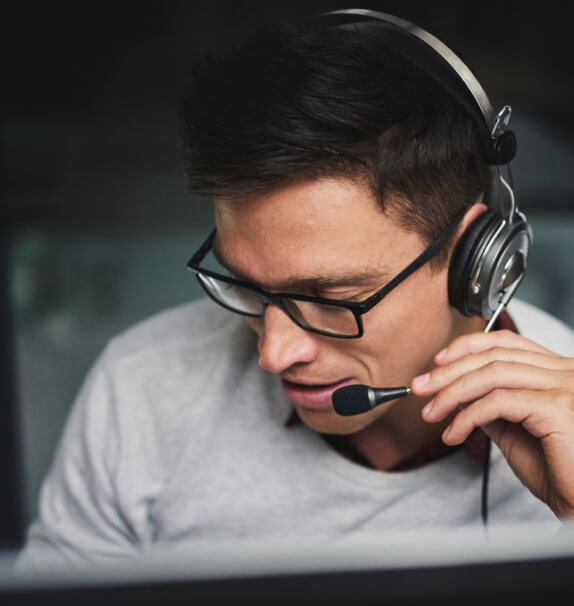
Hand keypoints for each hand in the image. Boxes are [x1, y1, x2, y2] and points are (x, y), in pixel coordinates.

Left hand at [411, 329, 573, 518]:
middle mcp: (564, 371)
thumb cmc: (557, 472)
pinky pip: (498, 402)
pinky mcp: (557, 407)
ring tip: (432, 413)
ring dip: (452, 393)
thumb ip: (490, 405)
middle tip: (421, 388)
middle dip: (449, 372)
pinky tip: (454, 433)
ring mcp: (564, 386)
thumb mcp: (513, 430)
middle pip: (494, 356)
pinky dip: (468, 416)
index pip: (505, 343)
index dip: (467, 347)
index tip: (437, 362)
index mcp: (556, 372)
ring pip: (492, 375)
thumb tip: (458, 390)